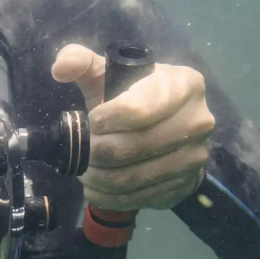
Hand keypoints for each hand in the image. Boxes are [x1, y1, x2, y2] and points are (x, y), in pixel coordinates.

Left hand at [51, 44, 212, 210]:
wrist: (163, 126)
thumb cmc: (130, 94)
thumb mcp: (107, 72)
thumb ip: (80, 61)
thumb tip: (60, 69)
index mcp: (185, 84)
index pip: (139, 108)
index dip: (106, 118)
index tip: (91, 120)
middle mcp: (199, 120)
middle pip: (136, 145)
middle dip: (98, 150)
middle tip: (82, 150)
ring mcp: (196, 156)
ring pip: (135, 176)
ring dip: (99, 176)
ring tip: (84, 169)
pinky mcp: (185, 185)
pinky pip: (140, 197)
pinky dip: (109, 196)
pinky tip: (95, 187)